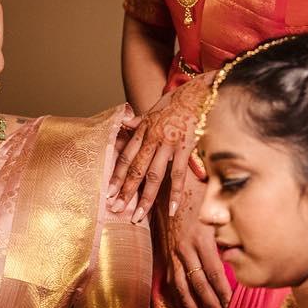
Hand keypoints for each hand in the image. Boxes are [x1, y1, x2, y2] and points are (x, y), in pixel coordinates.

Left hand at [109, 77, 209, 221]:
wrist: (199, 91)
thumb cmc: (177, 100)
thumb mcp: (153, 108)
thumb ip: (138, 121)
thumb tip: (124, 123)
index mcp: (143, 130)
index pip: (126, 157)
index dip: (116, 175)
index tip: (108, 192)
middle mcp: (152, 138)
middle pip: (136, 169)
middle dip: (125, 191)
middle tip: (116, 209)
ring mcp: (168, 144)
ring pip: (153, 175)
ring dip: (145, 198)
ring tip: (138, 216)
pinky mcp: (185, 148)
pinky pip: (178, 174)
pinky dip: (175, 193)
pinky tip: (171, 209)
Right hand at [167, 179, 230, 307]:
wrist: (168, 184)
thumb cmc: (198, 193)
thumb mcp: (216, 208)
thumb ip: (227, 230)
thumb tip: (239, 250)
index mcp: (200, 239)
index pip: (213, 273)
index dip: (222, 293)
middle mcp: (185, 249)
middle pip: (197, 285)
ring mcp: (173, 253)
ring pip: (182, 287)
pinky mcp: (167, 254)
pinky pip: (171, 281)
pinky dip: (175, 300)